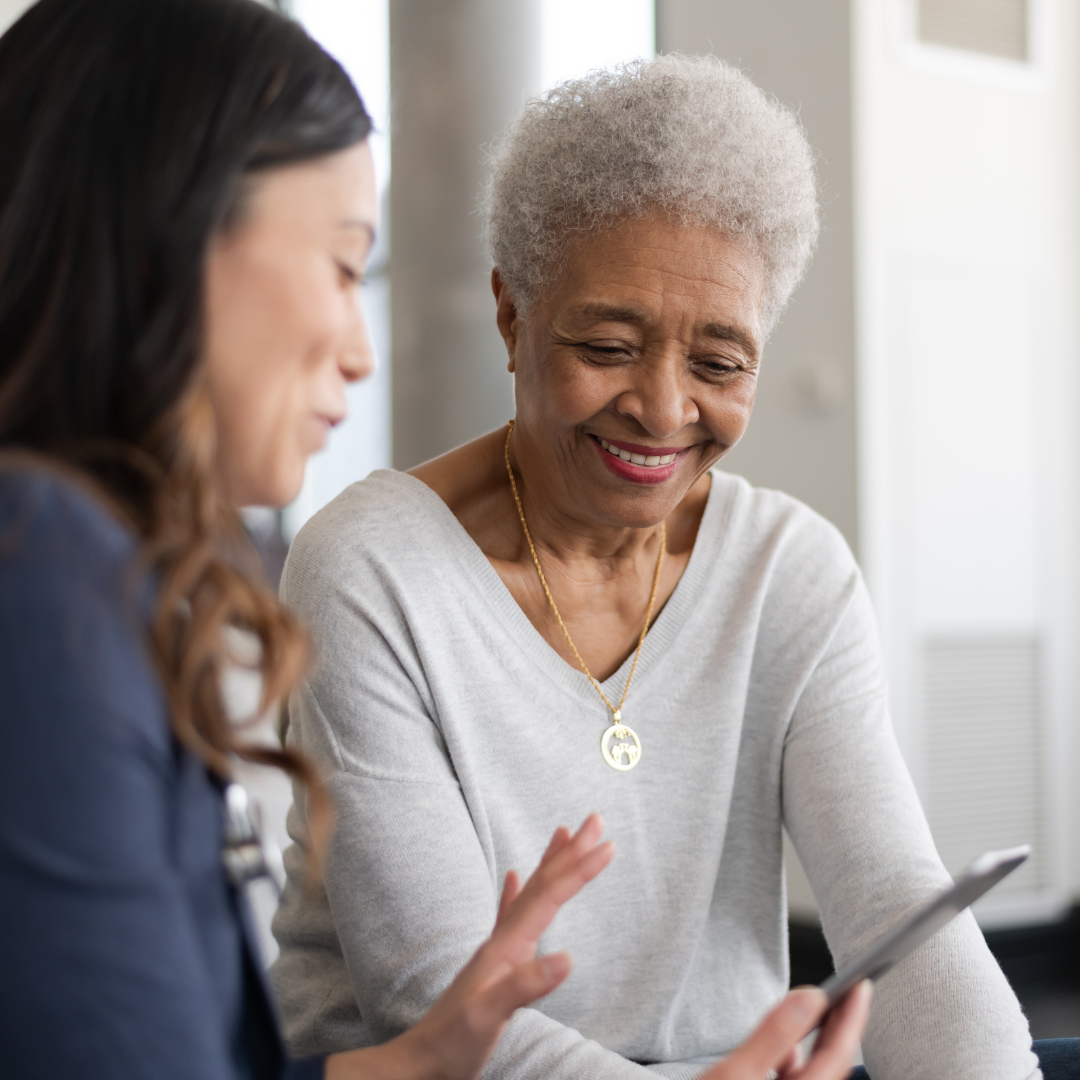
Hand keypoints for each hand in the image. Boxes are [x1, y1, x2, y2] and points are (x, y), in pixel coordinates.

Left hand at [326, 814, 614, 1079]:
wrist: (419, 1062)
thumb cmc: (452, 1043)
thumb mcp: (489, 1016)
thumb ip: (525, 986)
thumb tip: (568, 957)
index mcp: (506, 947)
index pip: (549, 897)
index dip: (579, 870)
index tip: (608, 845)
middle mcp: (502, 940)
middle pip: (541, 884)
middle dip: (570, 852)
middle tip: (594, 820)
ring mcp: (496, 950)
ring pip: (530, 893)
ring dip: (550, 862)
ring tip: (563, 834)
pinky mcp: (493, 964)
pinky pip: (508, 914)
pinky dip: (516, 891)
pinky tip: (513, 878)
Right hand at [699, 982, 871, 1079]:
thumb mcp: (736, 1073)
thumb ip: (774, 1035)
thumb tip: (809, 998)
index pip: (837, 1057)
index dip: (852, 1018)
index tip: (861, 985)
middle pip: (831, 1067)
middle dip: (842, 1028)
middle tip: (851, 990)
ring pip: (815, 1075)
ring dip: (819, 1043)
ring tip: (821, 1011)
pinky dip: (796, 1060)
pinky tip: (787, 1048)